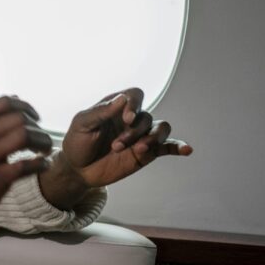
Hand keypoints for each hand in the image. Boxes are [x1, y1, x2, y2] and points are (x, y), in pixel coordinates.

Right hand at [0, 96, 52, 231]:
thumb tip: (15, 100)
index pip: (5, 102)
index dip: (26, 108)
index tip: (34, 119)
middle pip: (19, 118)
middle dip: (37, 127)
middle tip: (40, 139)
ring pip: (25, 136)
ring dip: (42, 142)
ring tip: (44, 150)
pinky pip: (26, 165)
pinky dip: (41, 163)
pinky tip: (44, 165)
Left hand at [61, 88, 192, 187]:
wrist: (78, 169)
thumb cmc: (78, 142)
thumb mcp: (82, 124)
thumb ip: (101, 111)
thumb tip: (123, 99)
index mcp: (116, 106)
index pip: (135, 95)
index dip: (134, 104)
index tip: (126, 118)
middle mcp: (132, 119)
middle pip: (146, 117)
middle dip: (133, 132)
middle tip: (115, 146)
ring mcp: (141, 135)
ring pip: (160, 128)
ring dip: (152, 138)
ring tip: (139, 149)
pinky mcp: (147, 152)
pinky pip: (167, 147)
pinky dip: (178, 147)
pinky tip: (187, 150)